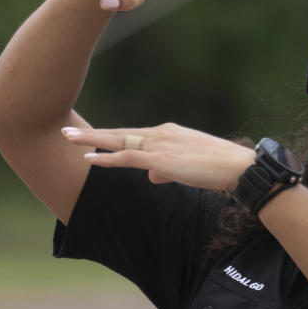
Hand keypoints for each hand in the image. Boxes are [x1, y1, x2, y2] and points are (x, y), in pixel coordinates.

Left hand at [62, 123, 255, 192]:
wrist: (239, 167)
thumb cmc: (221, 168)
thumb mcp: (191, 167)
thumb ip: (168, 169)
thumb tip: (151, 176)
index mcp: (170, 134)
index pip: (135, 136)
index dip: (112, 138)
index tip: (94, 139)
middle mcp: (162, 134)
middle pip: (121, 134)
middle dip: (93, 134)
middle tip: (68, 132)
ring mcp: (160, 144)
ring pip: (118, 141)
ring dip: (91, 140)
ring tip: (68, 138)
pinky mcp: (161, 159)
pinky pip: (127, 158)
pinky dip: (107, 158)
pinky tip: (89, 158)